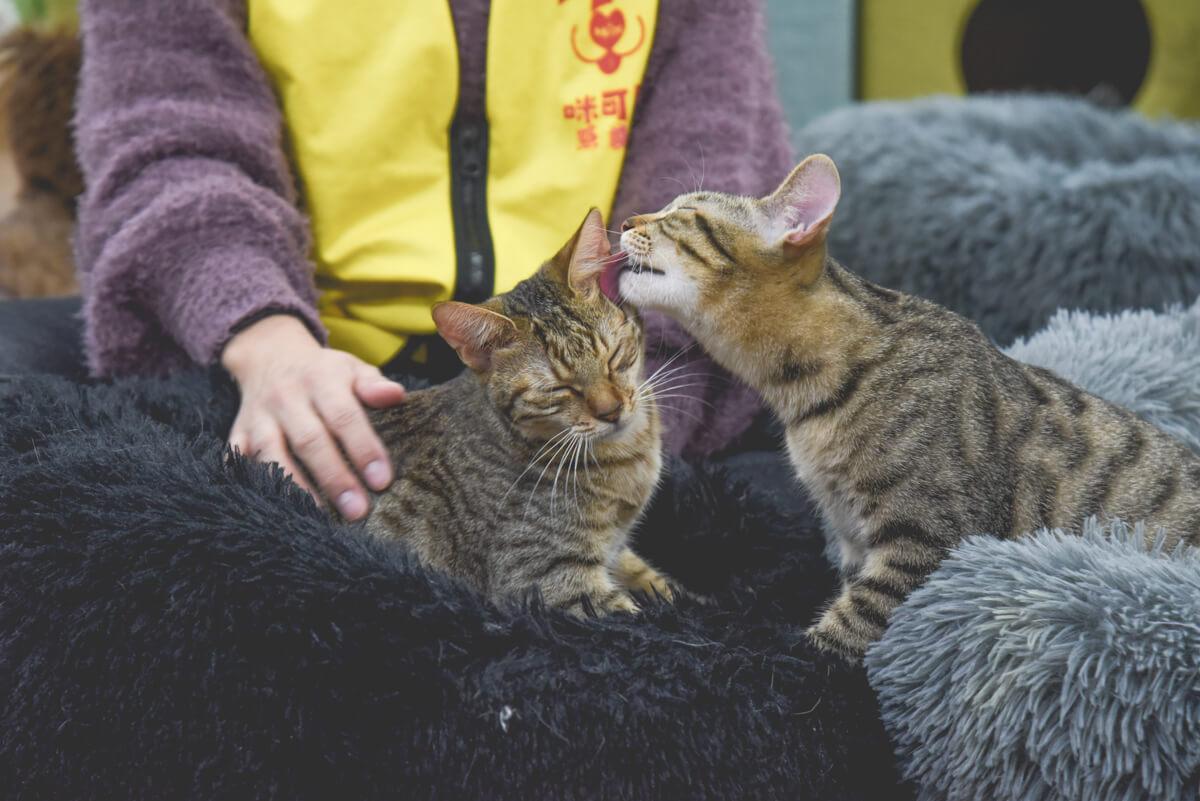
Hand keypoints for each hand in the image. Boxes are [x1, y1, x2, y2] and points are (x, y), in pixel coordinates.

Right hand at [222, 314, 406, 518]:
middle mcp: (287, 397)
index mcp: (321, 379)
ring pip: (273, 454)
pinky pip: (238, 459)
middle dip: (334, 478)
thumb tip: (396, 395)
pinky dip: (249, 481)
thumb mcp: (351, 368)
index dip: (363, 448)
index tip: (381, 480)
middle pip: (310, 440)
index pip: (344, 416)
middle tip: (357, 510)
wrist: (270, 355)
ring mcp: (259, 416)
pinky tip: (272, 507)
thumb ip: (374, 384)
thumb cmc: (323, 372)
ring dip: (295, 486)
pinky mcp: (238, 432)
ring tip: (319, 516)